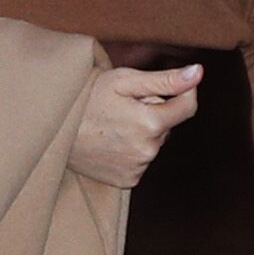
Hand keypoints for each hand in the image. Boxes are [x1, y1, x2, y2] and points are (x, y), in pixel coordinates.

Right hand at [69, 63, 201, 186]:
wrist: (56, 126)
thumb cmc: (90, 97)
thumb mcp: (126, 81)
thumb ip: (166, 80)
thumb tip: (198, 73)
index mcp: (150, 123)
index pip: (188, 107)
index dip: (185, 91)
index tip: (175, 83)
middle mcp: (147, 150)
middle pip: (167, 125)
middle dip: (155, 112)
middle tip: (125, 106)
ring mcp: (137, 168)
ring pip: (154, 142)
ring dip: (143, 131)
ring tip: (114, 123)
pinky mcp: (127, 180)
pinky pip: (143, 159)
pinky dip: (133, 149)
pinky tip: (113, 141)